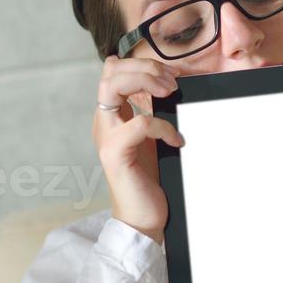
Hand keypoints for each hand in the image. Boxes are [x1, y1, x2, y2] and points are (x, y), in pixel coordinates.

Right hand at [93, 55, 183, 243]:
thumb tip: (175, 85)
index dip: (142, 64)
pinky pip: (139, 124)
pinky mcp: (115, 154)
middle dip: (144, 67)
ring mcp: (106, 136)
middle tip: (172, 82)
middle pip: (110, 70)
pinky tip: (177, 140)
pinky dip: (163, 126)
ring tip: (170, 94)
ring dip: (146, 81)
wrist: (143, 218)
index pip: (114, 69)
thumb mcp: (154, 138)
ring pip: (112, 85)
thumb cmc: (150, 179)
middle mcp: (104, 121)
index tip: (172, 75)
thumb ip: (154, 112)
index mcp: (112, 114)